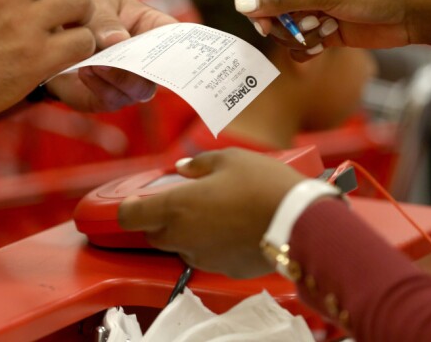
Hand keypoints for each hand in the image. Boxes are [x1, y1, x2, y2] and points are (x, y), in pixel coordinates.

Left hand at [46, 0, 177, 111]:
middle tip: (119, 54)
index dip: (183, 46)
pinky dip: (99, 85)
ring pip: (139, 90)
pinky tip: (85, 70)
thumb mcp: (94, 8)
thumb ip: (104, 20)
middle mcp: (147, 60)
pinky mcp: (109, 98)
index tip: (175, 49)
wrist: (52, 39)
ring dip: (119, 77)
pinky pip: (112, 98)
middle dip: (144, 65)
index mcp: (152, 29)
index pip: (177, 39)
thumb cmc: (85, 17)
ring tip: (95, 62)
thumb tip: (119, 39)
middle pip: (162, 72)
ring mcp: (130, 83)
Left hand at [118, 148, 304, 277]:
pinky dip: (211, 244)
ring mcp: (203, 257)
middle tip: (179, 202)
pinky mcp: (224, 270)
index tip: (136, 201)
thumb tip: (184, 168)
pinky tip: (231, 229)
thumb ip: (199, 163)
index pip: (129, 217)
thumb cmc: (263, 185)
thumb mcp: (229, 159)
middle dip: (158, 220)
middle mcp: (182, 236)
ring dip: (185, 233)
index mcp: (176, 207)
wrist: (302, 222)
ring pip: (180, 247)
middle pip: (153, 235)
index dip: (128, 209)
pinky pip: (207, 256)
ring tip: (212, 213)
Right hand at [234, 0, 430, 60]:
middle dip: (281, 25)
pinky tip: (325, 43)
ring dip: (298, 37)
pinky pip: (298, 44)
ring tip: (324, 31)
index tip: (264, 24)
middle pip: (268, 10)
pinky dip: (307, 48)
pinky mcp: (322, 29)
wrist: (412, 12)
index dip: (256, 3)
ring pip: (282, 30)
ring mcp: (313, 8)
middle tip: (303, 28)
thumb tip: (240, 3)